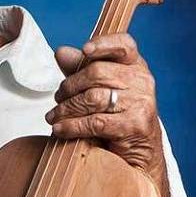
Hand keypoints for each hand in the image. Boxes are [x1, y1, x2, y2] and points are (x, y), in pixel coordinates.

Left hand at [46, 33, 164, 176]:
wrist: (138, 152)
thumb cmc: (116, 114)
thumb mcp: (99, 88)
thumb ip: (81, 68)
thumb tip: (61, 52)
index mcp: (135, 65)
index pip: (124, 44)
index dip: (103, 44)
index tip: (85, 51)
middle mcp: (142, 81)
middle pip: (96, 72)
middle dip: (70, 86)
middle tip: (58, 98)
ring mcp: (141, 103)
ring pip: (92, 98)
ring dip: (66, 108)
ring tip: (53, 116)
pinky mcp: (135, 125)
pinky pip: (95, 122)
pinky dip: (72, 126)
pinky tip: (60, 129)